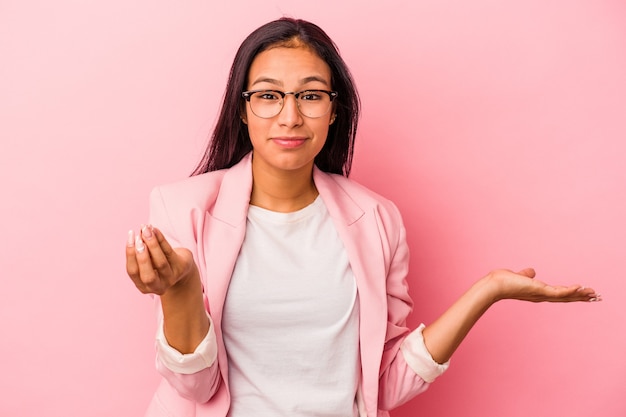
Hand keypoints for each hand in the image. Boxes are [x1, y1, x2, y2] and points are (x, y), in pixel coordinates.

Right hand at [126, 225, 196, 294]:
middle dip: (141, 256)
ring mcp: (171, 279)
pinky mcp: (182, 268)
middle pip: (148, 275)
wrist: (181, 267)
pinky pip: (170, 253)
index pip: (133, 272)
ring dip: (152, 244)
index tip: (130, 238)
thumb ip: (141, 252)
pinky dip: (161, 240)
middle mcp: (158, 287)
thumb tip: (138, 234)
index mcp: (144, 286)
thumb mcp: (147, 261)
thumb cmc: (158, 263)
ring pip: (160, 263)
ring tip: (146, 229)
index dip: (130, 255)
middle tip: (138, 238)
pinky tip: (155, 229)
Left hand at [486, 268, 601, 302]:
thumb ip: (526, 275)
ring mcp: (541, 294)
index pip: (558, 293)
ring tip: (593, 293)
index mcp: (537, 292)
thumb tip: (531, 271)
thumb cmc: (502, 282)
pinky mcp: (539, 290)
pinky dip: (569, 290)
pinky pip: (558, 291)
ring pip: (565, 295)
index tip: (583, 292)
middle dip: (581, 297)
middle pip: (565, 297)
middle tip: (596, 296)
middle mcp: (541, 296)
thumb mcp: (518, 276)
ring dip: (580, 294)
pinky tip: (579, 287)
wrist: (493, 286)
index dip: (571, 293)